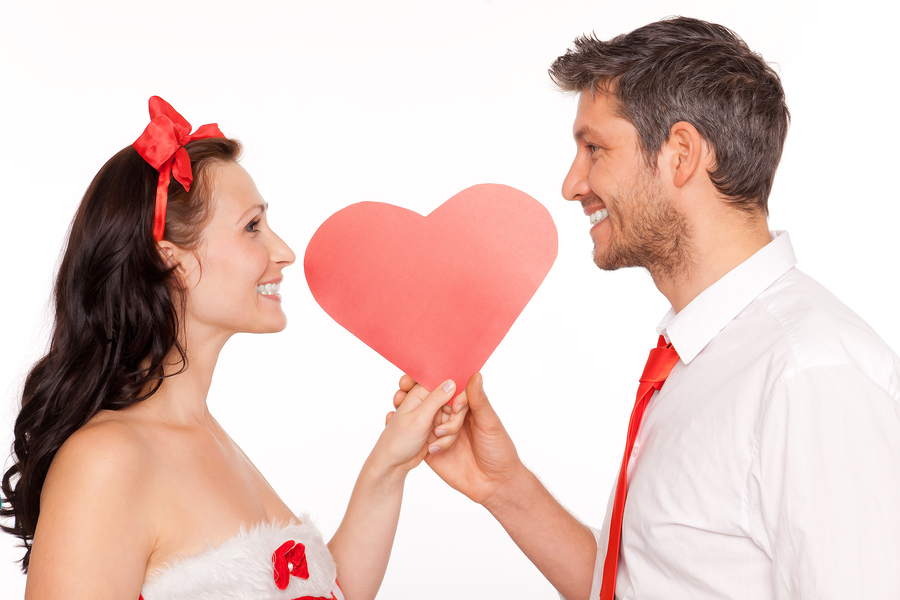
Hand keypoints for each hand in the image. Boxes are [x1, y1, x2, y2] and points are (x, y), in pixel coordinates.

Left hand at [375, 379, 468, 474]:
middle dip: (453, 418)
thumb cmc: (400, 439)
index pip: (444, 384)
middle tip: (439, 431)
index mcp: (420, 393)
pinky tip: (432, 447)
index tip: (456, 408)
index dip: (454, 394)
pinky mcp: (437, 427)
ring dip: (449, 431)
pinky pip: (451, 429)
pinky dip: (446, 439)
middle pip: (454, 402)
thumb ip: (436, 399)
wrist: (394, 463)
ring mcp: (433, 415)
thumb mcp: (419, 418)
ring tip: (433, 441)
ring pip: (455, 417)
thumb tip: (451, 382)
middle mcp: (427, 401)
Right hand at [396, 372, 526, 508]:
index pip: (449, 390)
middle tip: (423, 400)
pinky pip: (421, 441)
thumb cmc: (499, 451)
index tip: (434, 381)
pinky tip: (427, 443)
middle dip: (426, 401)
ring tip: (441, 433)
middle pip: (433, 403)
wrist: (494, 485)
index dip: (439, 384)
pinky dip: (418, 439)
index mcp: (467, 407)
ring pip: (425, 421)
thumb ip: (479, 401)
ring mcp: (440, 433)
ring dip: (428, 424)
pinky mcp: (432, 450)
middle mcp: (452, 417)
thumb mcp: (490, 424)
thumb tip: (476, 375)